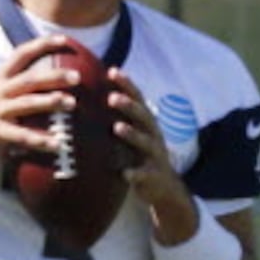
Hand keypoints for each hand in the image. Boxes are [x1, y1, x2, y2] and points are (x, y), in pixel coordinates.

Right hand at [0, 35, 74, 184]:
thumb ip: (20, 85)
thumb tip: (54, 77)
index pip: (20, 54)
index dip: (41, 45)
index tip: (63, 40)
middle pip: (29, 78)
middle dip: (54, 76)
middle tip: (76, 76)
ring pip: (26, 103)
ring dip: (50, 102)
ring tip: (72, 104)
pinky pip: (21, 136)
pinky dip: (40, 140)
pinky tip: (57, 144)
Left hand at [106, 67, 199, 241]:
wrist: (164, 188)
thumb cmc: (141, 156)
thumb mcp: (135, 134)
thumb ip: (121, 117)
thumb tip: (95, 95)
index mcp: (147, 124)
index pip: (138, 99)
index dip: (127, 85)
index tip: (112, 71)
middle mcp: (153, 136)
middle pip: (143, 117)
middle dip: (129, 106)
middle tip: (112, 98)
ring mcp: (155, 156)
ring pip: (145, 143)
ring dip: (132, 134)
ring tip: (117, 128)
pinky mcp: (153, 176)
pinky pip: (144, 174)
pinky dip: (135, 173)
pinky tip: (124, 173)